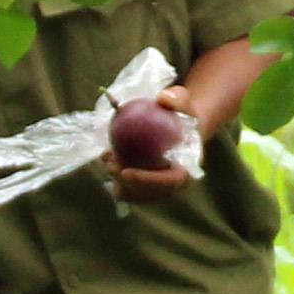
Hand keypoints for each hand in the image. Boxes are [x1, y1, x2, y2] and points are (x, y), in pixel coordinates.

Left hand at [108, 84, 206, 199]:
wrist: (182, 129)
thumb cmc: (182, 115)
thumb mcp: (183, 101)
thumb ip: (177, 98)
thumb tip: (162, 99)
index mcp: (188, 170)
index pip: (169, 183)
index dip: (147, 181)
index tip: (125, 172)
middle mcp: (175, 186)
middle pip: (149, 194)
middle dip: (125, 183)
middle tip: (108, 163)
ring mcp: (160, 190)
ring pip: (135, 195)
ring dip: (117, 180)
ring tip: (106, 156)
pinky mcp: (147, 188)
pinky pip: (128, 189)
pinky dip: (115, 178)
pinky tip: (106, 158)